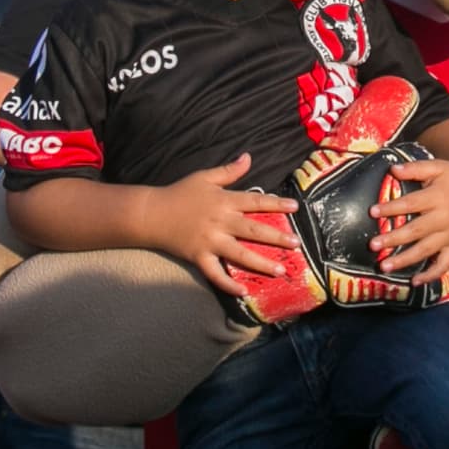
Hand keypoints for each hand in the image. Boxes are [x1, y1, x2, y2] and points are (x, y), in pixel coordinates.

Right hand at [140, 154, 298, 297]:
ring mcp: (210, 242)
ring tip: (280, 270)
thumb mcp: (204, 177)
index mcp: (224, 201)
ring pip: (240, 255)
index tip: (295, 208)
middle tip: (296, 244)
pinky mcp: (199, 257)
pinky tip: (243, 292)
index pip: (255, 202)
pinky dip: (228, 284)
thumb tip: (248, 157)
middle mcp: (220, 222)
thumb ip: (229, 170)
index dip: (276, 204)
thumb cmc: (179, 193)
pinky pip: (215, 274)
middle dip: (277, 237)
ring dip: (261, 264)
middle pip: (254, 230)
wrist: (152, 213)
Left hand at [369, 157, 448, 282]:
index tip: (372, 212)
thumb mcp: (438, 166)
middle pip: (416, 231)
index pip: (412, 204)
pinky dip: (431, 275)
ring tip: (384, 266)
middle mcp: (445, 219)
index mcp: (438, 198)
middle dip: (394, 239)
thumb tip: (392, 170)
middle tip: (373, 245)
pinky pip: (444, 264)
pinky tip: (414, 281)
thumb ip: (415, 168)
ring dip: (405, 260)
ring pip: (426, 250)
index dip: (392, 208)